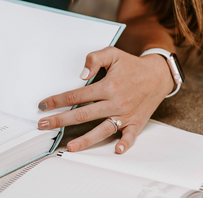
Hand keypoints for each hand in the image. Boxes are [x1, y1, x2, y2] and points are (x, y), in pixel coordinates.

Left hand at [37, 46, 173, 153]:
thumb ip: (94, 59)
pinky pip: (130, 136)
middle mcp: (116, 102)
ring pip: (103, 129)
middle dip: (60, 120)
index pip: (76, 96)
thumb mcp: (113, 54)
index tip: (43, 105)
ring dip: (86, 139)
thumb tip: (81, 75)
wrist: (159, 75)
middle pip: (83, 115)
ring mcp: (126, 114)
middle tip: (44, 125)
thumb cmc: (132, 65)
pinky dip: (124, 143)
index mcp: (108, 86)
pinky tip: (115, 150)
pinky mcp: (136, 122)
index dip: (57, 100)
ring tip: (70, 147)